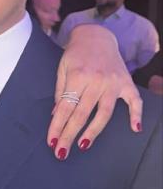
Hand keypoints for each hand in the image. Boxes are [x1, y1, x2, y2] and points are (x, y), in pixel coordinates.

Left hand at [48, 25, 141, 157]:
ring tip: (83, 145)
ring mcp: (113, 82)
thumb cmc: (75, 54)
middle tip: (62, 152)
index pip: (65, 108)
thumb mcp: (62, 69)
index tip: (52, 142)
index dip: (57, 127)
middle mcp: (96, 81)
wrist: (96, 36)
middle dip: (70, 135)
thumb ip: (60, 92)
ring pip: (104, 113)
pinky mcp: (126, 82)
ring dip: (93, 131)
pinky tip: (135, 128)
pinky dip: (136, 114)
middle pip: (82, 114)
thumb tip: (57, 115)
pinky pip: (134, 101)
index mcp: (77, 77)